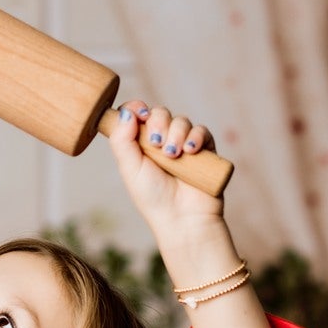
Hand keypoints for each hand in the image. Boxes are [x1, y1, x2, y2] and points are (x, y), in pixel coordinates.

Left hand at [104, 98, 227, 239]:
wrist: (183, 219)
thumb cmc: (153, 198)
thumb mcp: (130, 169)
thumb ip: (122, 140)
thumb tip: (125, 113)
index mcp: (141, 145)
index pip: (138, 115)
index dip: (137, 108)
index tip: (140, 114)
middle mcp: (162, 142)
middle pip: (161, 113)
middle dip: (159, 123)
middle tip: (157, 145)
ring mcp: (184, 145)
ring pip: (182, 121)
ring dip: (177, 133)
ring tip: (173, 155)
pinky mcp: (205, 151)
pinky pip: (203, 131)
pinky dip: (197, 136)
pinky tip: (190, 150)